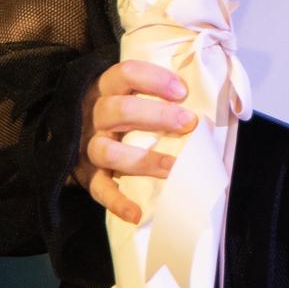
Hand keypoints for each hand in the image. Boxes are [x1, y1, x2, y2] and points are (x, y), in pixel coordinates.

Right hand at [73, 60, 193, 223]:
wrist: (72, 131)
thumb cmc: (117, 109)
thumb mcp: (127, 90)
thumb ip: (158, 87)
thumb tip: (216, 92)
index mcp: (105, 88)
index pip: (125, 74)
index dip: (154, 80)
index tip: (183, 91)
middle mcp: (93, 115)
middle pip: (118, 110)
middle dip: (157, 116)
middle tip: (189, 123)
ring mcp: (87, 145)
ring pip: (106, 150)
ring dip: (143, 160)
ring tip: (173, 167)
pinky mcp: (87, 175)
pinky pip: (98, 189)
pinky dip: (116, 202)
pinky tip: (137, 213)